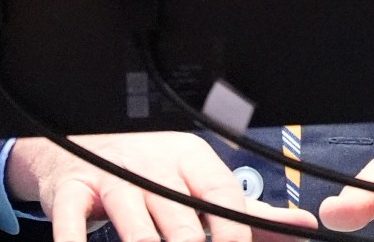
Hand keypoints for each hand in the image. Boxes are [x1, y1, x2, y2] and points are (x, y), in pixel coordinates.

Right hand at [9, 132, 319, 241]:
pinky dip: (75, 241)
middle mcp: (152, 166)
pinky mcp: (70, 191)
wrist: (79, 141)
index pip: (221, 195)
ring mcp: (110, 177)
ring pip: (133, 225)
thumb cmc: (150, 171)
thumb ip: (247, 212)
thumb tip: (303, 227)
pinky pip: (71, 223)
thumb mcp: (197, 181)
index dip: (235, 231)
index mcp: (190, 159)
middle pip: (179, 218)